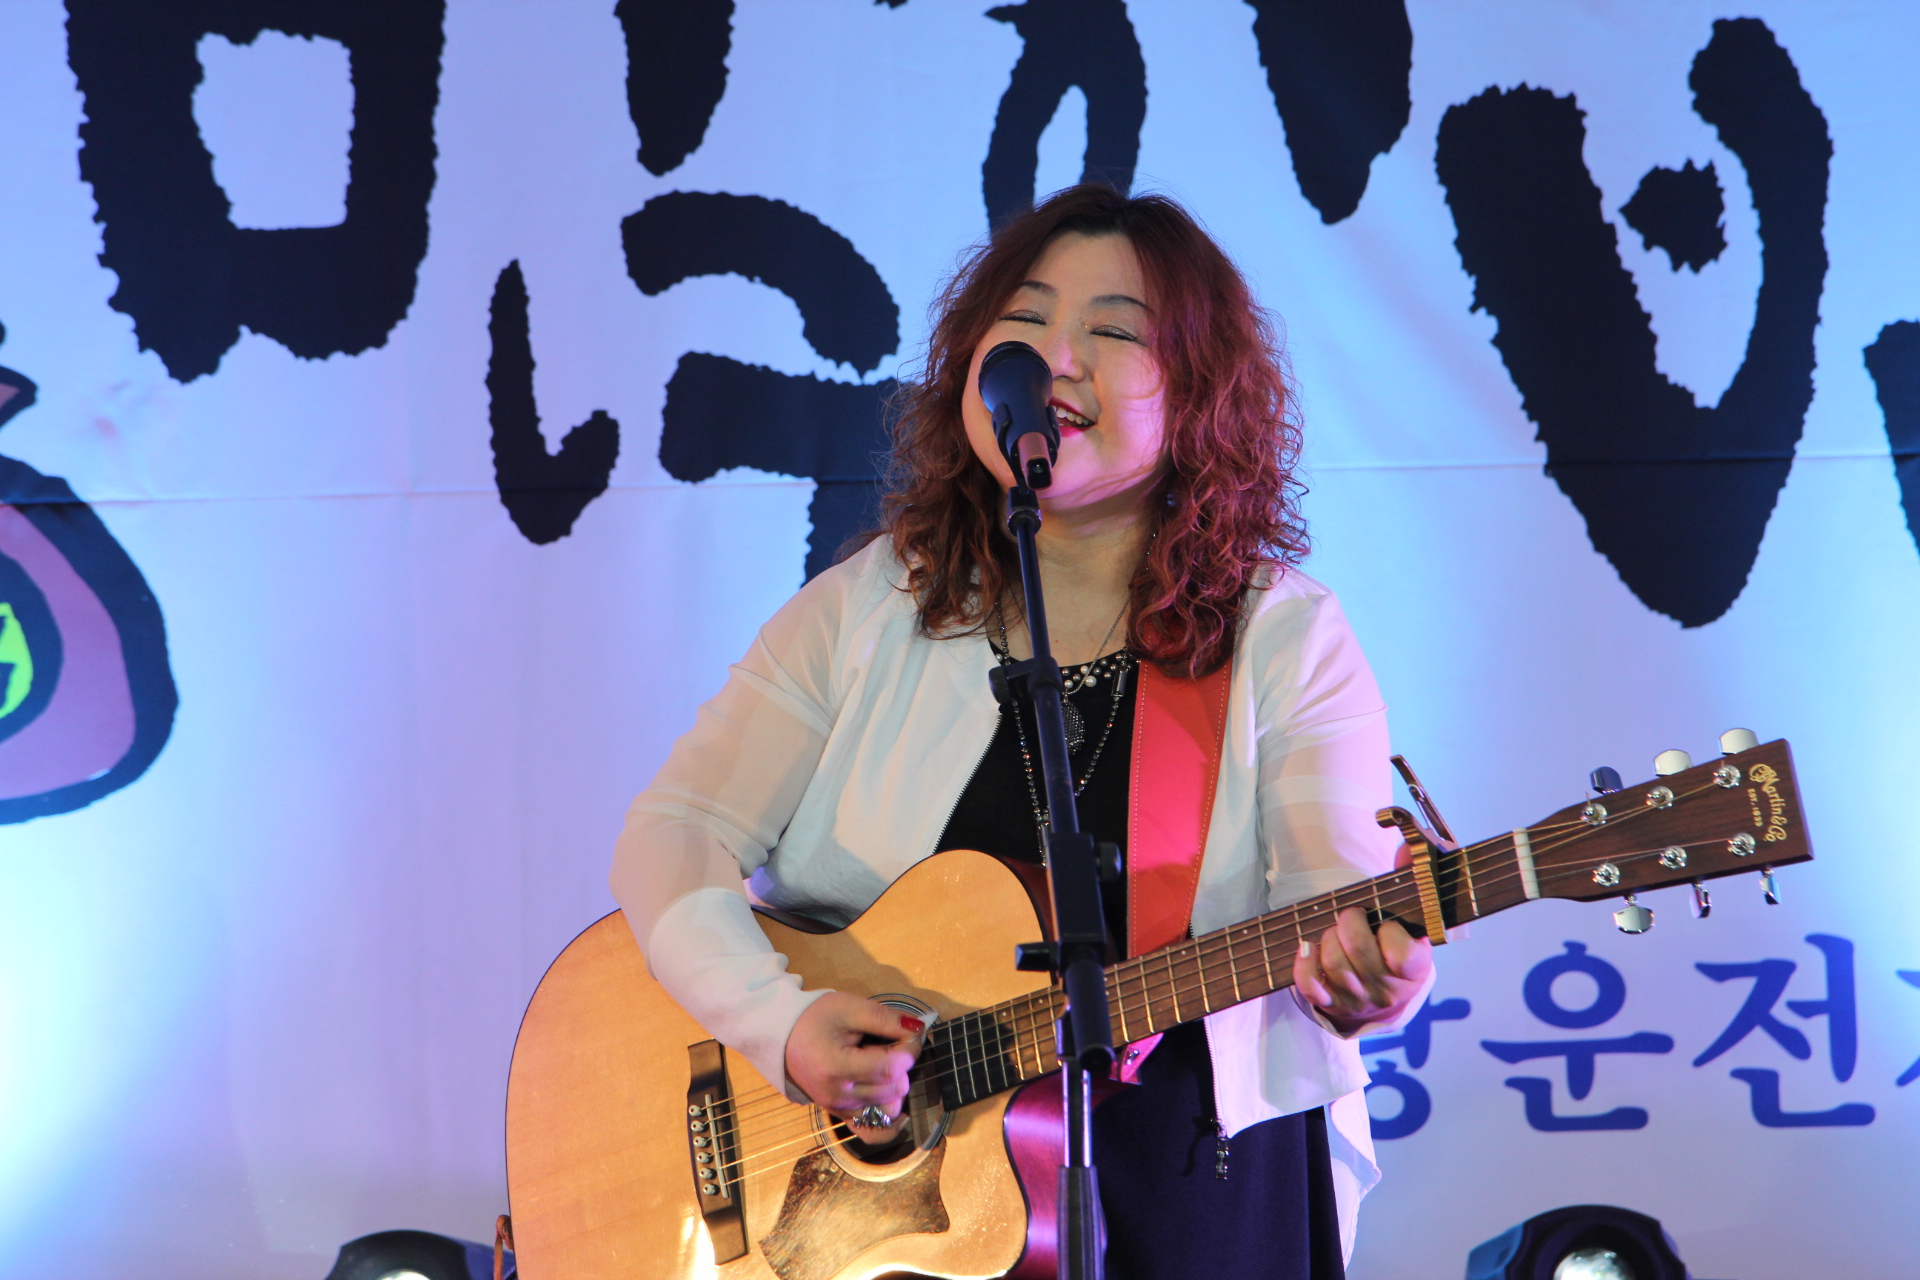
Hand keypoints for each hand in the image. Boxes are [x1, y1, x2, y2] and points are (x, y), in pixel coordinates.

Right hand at [784, 992, 924, 1135]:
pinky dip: (890, 1122)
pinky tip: (898, 1109)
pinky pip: (873, 1132)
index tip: (910, 1034)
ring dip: (897, 1086)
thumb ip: (886, 1019)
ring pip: (889, 1109)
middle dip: (903, 1066)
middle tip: (892, 1045)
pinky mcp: (842, 1116)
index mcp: (837, 1067)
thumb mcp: (850, 1008)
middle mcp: (838, 1096)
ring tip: (883, 1065)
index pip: (890, 1068)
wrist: (784, 1038)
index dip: (909, 1051)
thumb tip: (918, 1029)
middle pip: (893, 1089)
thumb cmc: (815, 1019)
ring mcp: (840, 1110)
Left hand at [1292, 906, 1432, 1036]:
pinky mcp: (1332, 1004)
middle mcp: (1385, 991)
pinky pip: (1310, 986)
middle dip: (1349, 921)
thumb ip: (1406, 916)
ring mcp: (1358, 1001)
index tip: (1387, 924)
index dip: (1390, 930)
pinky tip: (1307, 948)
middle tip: (1352, 916)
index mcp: (1412, 974)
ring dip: (1329, 937)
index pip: (1401, 954)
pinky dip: (1304, 963)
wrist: (1389, 1000)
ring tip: (1336, 933)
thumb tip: (1398, 876)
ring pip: (1333, 961)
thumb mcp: (1414, 941)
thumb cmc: (1398, 955)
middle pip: (1357, 948)